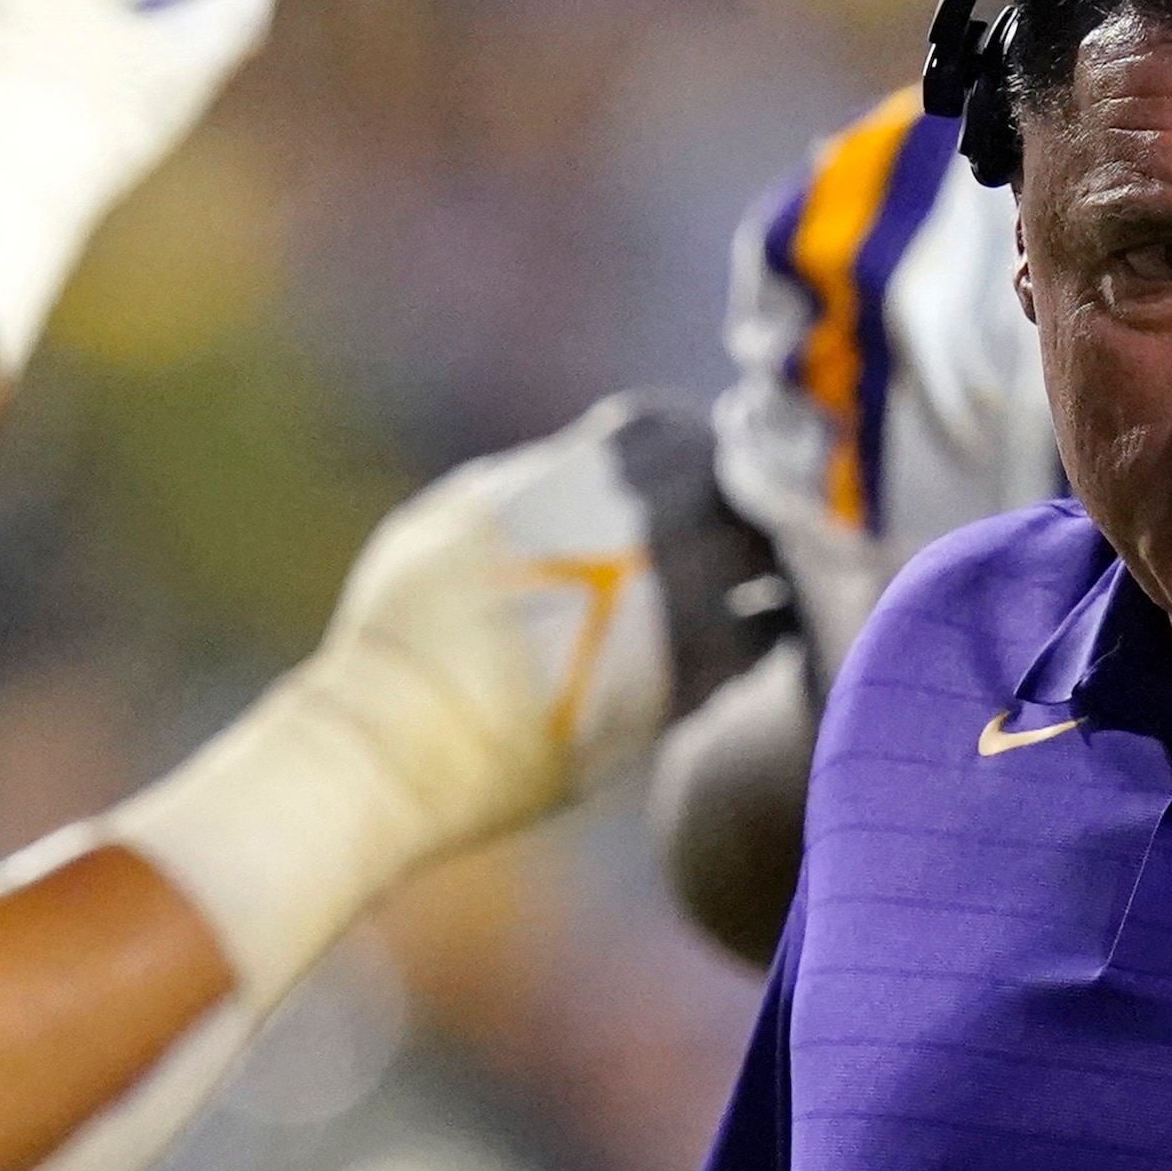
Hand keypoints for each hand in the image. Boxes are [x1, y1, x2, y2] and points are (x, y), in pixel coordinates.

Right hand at [110, 396, 770, 1002]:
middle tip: (749, 533)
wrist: (400, 738)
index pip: (674, 431)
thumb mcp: (460, 521)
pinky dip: (764, 637)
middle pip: (737, 497)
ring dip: (771, 574)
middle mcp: (630, 534)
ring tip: (760, 586)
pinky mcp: (681, 690)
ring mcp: (664, 610)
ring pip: (766, 570)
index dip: (697, 451)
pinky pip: (759, 646)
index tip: (698, 475)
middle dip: (748, 512)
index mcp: (570, 481)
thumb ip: (536, 486)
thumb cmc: (406, 634)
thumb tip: (584, 469)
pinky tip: (752, 643)